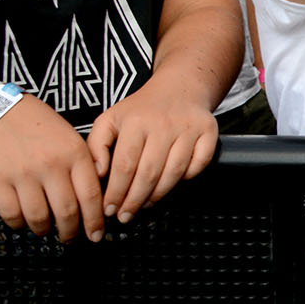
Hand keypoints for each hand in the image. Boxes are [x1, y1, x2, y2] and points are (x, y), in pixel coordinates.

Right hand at [0, 95, 106, 240]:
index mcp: (75, 154)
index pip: (91, 196)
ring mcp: (23, 173)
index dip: (95, 221)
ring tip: (47, 231)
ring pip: (39, 217)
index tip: (96, 234)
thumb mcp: (73, 140)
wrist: (1, 112)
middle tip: (71, 238)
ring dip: (45, 231)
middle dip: (71, 232)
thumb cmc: (41, 127)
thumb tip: (96, 201)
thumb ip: (86, 167)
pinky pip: (11, 214)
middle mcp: (51, 165)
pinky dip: (19, 224)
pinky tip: (24, 222)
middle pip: (67, 212)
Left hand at [89, 78, 218, 225]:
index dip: (116, 192)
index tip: (110, 209)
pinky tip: (173, 184)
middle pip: (149, 172)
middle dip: (135, 200)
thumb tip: (97, 174)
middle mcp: (163, 123)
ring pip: (175, 172)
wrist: (179, 87)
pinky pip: (199, 164)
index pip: (124, 165)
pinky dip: (188, 178)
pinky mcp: (209, 131)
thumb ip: (95, 145)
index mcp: (135, 121)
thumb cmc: (141, 109)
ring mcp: (188, 127)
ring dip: (158, 195)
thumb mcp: (109, 119)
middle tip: (126, 216)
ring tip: (145, 205)